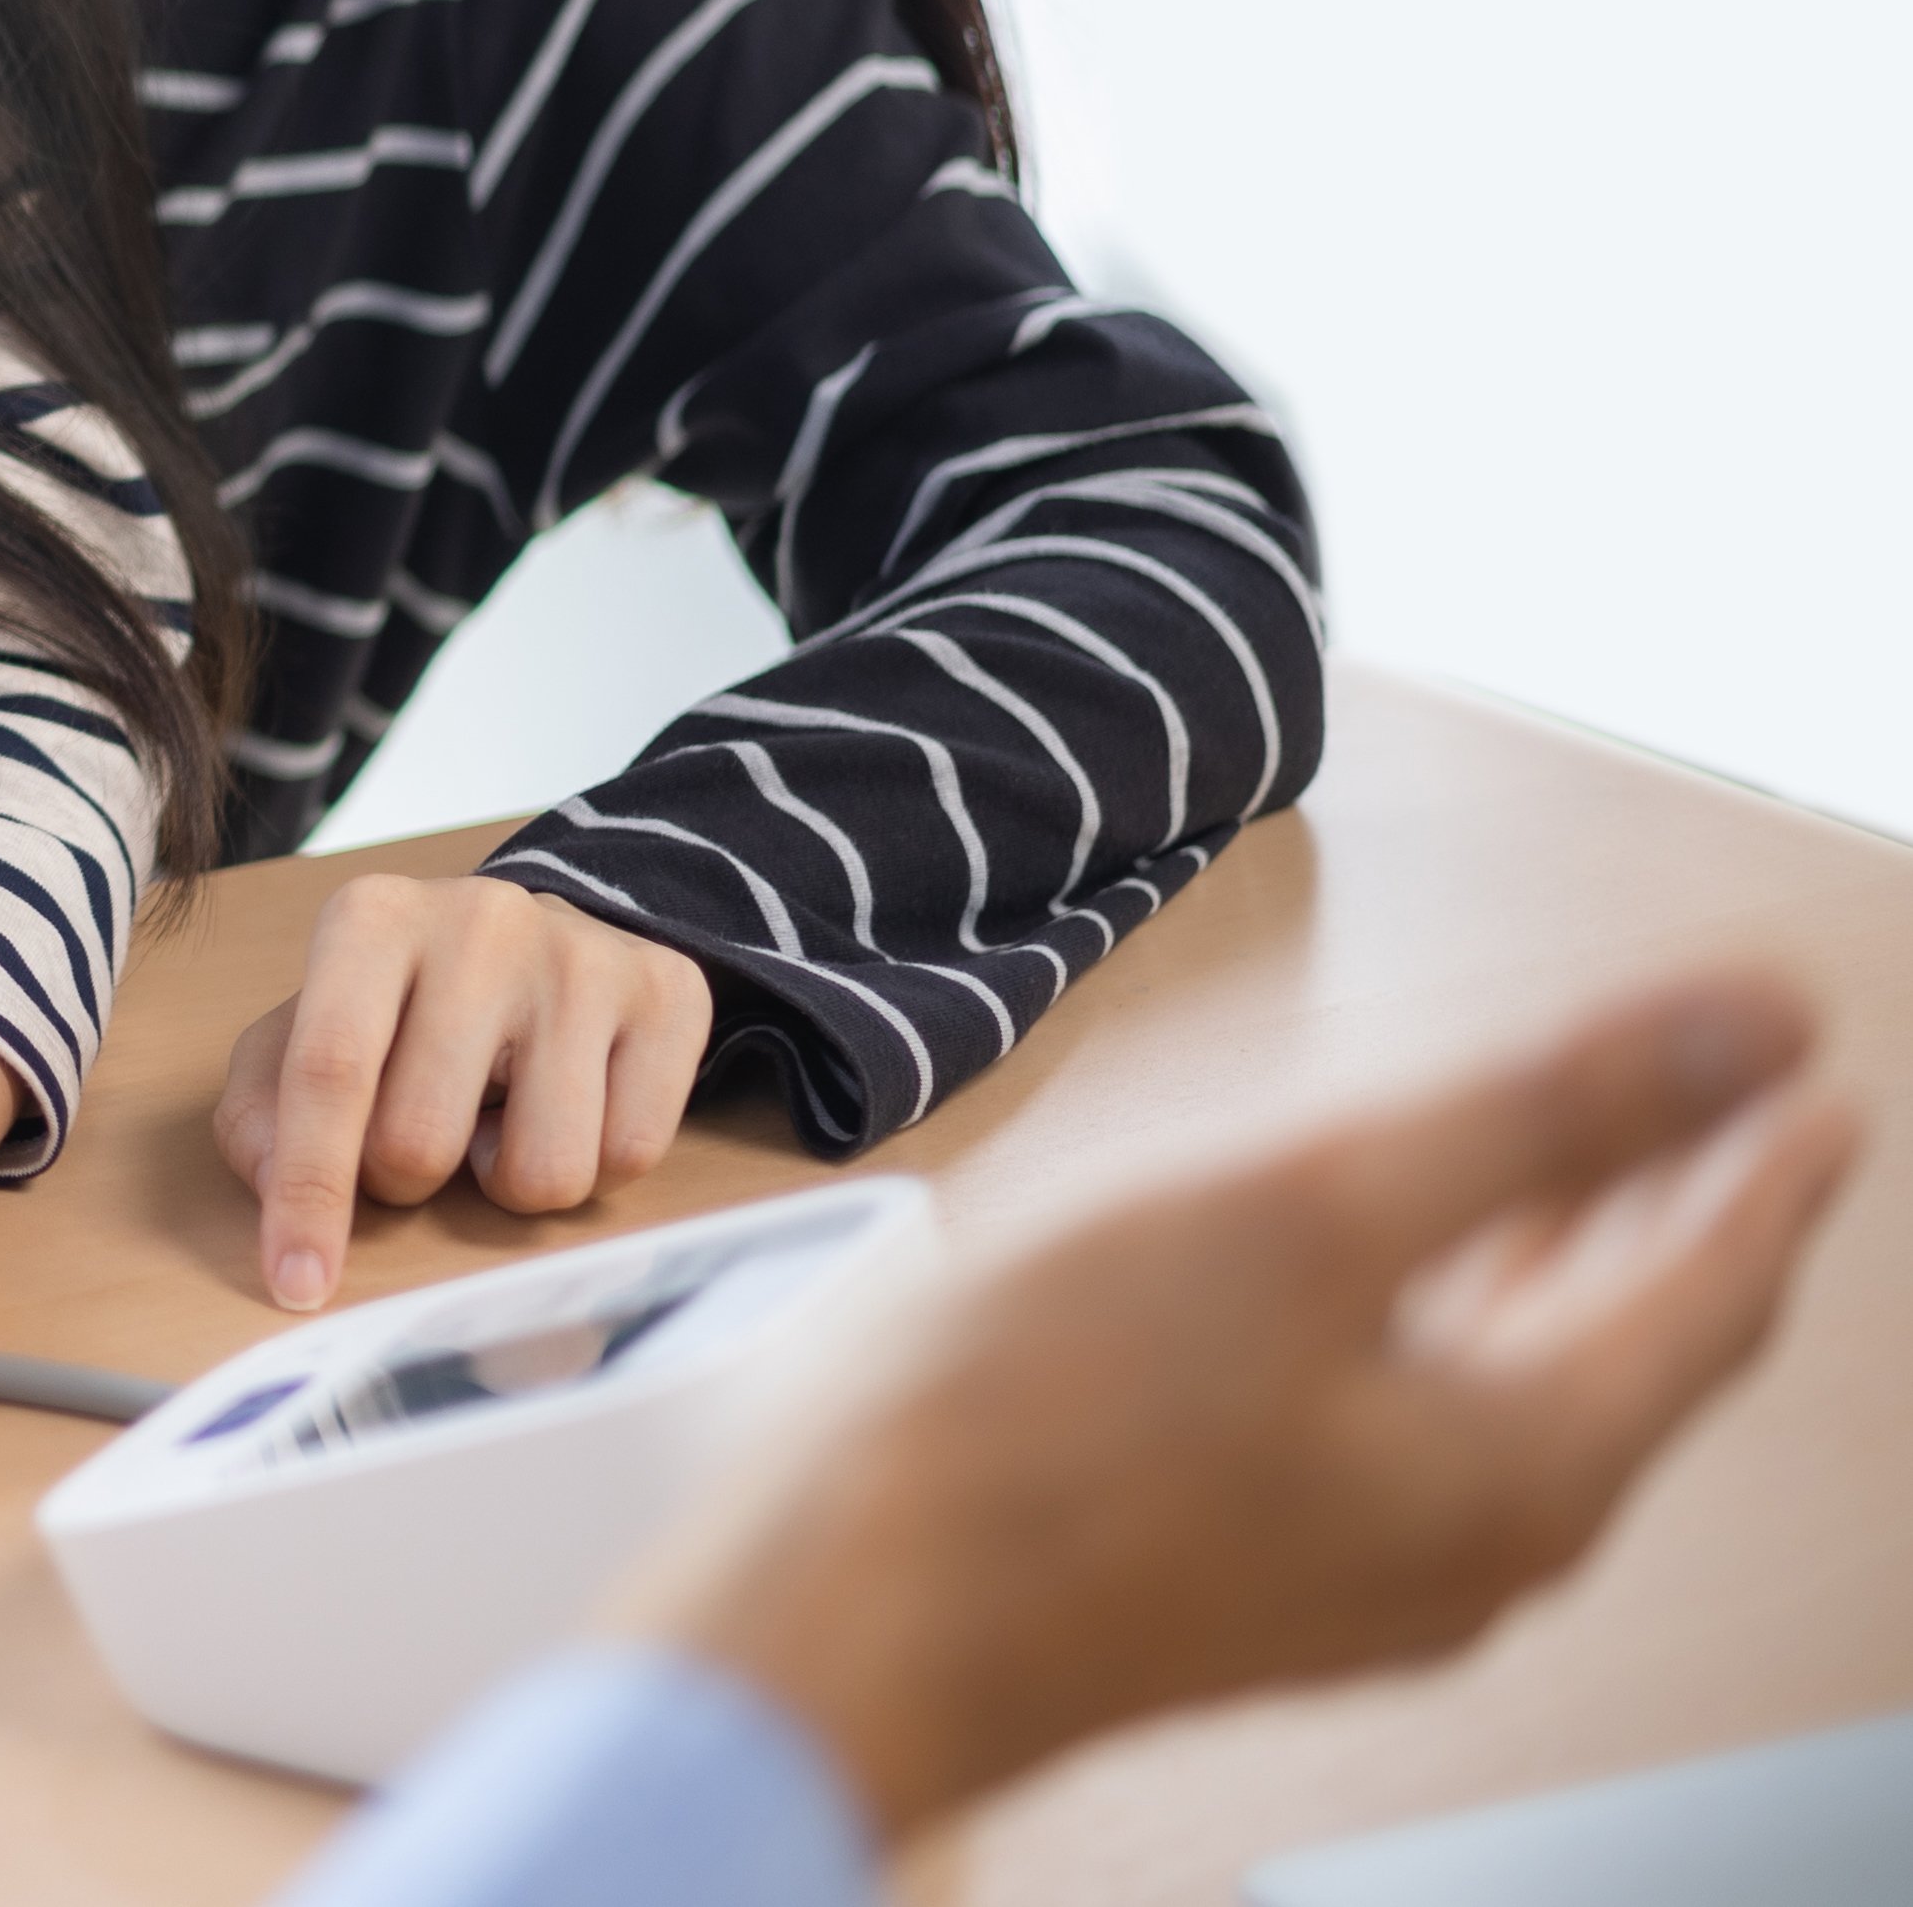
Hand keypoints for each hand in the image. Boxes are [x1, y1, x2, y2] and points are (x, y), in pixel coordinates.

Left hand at [218, 873, 713, 1310]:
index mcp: (372, 918)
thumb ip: (263, 1114)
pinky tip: (566, 1102)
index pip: (331, 1071)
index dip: (310, 1192)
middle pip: (423, 1141)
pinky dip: (590, 1161)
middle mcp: (481, 920)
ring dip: (506, 1178)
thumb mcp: (306, 1035)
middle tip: (424, 1130)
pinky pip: (629, 1158)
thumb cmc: (405, 1006)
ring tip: (500, 1113)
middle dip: (408, 1178)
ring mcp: (583, 955)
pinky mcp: (669, 993)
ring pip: (543, 1172)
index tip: (298, 1285)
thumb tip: (278, 1189)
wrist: (541, 937)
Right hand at [625, 967, 1864, 1842]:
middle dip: (1675, 1217)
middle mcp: (1470, 1546)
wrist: (842, 1619)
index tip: (1808, 1079)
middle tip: (1714, 1118)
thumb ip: (1543, 1116)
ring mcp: (1356, 1576)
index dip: (1762, 1164)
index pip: (1708, 1294)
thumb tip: (1757, 1030)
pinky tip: (1362, 1284)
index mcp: (1522, 1464)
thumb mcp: (1313, 1211)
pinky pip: (1407, 1435)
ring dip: (1554, 1271)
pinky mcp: (1249, 1575)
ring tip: (1566, 1180)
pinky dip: (1438, 1328)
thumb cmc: (1039, 1432)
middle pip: (1625, 1358)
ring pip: (1513, 1400)